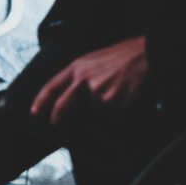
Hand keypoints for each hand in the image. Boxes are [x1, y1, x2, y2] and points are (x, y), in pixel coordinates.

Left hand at [31, 35, 147, 126]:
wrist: (150, 53)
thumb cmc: (126, 58)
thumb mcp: (95, 59)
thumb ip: (79, 76)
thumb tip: (68, 98)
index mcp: (77, 67)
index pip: (51, 88)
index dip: (40, 103)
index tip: (34, 114)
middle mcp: (83, 79)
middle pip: (61, 109)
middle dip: (59, 124)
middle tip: (61, 131)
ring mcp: (96, 92)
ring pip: (87, 117)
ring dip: (96, 119)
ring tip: (114, 105)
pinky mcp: (111, 103)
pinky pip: (107, 120)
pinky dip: (114, 119)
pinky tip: (125, 105)